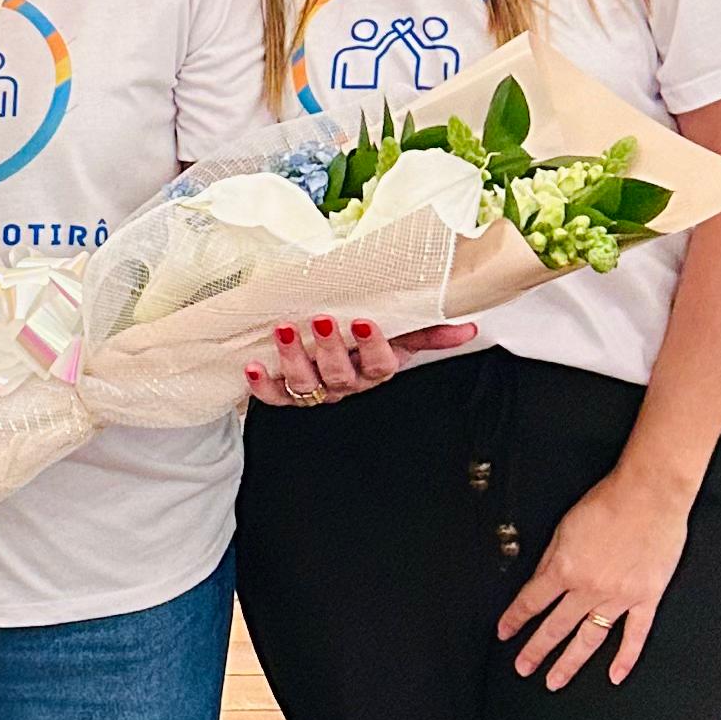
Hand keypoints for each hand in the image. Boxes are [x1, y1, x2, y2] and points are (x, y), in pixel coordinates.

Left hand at [242, 312, 477, 406]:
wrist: (326, 346)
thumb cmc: (364, 338)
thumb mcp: (399, 332)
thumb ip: (430, 329)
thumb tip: (467, 328)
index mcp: (375, 369)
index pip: (381, 365)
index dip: (373, 347)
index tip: (365, 322)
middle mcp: (346, 384)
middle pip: (340, 376)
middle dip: (330, 349)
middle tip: (321, 322)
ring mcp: (316, 390)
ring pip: (306, 384)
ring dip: (294, 358)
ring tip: (285, 330)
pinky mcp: (286, 393)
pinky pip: (275, 396)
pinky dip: (262, 386)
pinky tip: (253, 366)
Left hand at [500, 459, 691, 688]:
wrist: (649, 495)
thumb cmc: (607, 503)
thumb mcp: (564, 527)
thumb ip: (551, 559)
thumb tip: (539, 583)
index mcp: (564, 569)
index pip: (531, 602)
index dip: (514, 620)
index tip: (504, 633)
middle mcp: (589, 588)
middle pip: (556, 627)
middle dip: (536, 650)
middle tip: (522, 668)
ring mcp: (619, 597)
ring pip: (590, 638)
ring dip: (570, 662)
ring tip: (554, 680)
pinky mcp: (647, 598)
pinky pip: (635, 635)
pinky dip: (625, 658)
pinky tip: (614, 675)